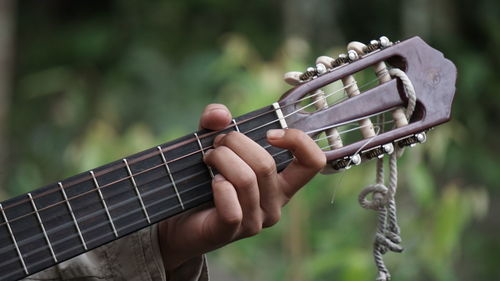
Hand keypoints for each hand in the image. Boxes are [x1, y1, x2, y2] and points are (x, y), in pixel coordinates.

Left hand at [158, 104, 325, 269]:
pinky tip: (211, 181)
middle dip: (235, 142)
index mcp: (282, 184)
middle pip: (265, 164)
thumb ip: (216, 123)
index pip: (313, 163)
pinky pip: (232, 207)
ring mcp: (255, 221)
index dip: (298, 141)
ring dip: (221, 159)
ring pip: (246, 180)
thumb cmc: (204, 182)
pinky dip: (219, 187)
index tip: (270, 133)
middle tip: (216, 143)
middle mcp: (274, 205)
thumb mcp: (214, 145)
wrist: (178, 221)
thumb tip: (221, 114)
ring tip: (207, 158)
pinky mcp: (231, 232)